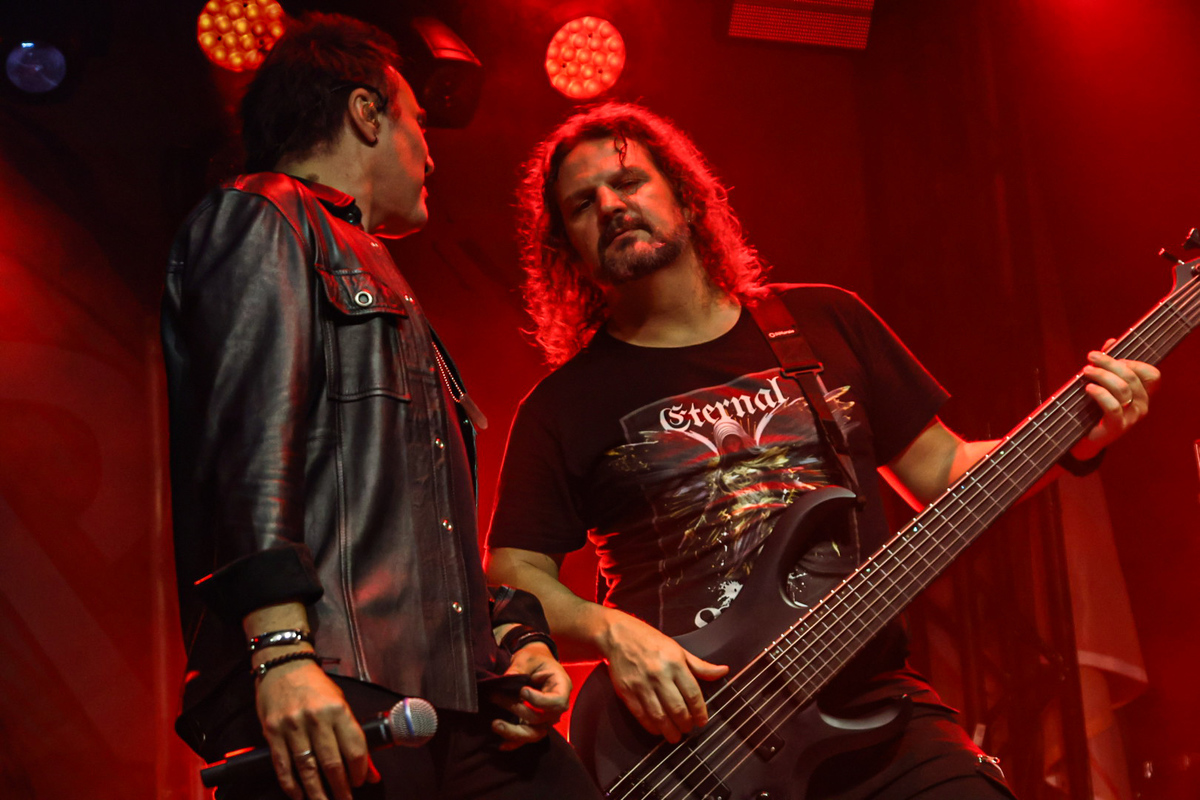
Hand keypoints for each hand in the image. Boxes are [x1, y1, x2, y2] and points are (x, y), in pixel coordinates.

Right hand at [256, 659, 379, 799]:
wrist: (284, 666)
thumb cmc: (316, 686)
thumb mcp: (340, 703)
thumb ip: (352, 735)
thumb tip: (369, 769)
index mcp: (337, 710)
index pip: (354, 748)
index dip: (360, 771)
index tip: (361, 783)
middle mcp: (316, 719)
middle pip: (332, 764)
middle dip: (341, 789)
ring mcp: (292, 726)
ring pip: (308, 769)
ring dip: (317, 793)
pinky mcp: (272, 732)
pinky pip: (283, 765)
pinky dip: (291, 785)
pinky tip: (299, 795)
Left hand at [489, 642, 571, 749]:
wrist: (535, 663)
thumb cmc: (535, 658)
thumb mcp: (527, 657)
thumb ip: (519, 668)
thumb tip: (507, 679)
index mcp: (561, 687)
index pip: (557, 702)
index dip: (540, 701)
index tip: (522, 691)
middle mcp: (556, 707)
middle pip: (542, 720)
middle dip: (518, 710)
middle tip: (496, 697)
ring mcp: (545, 718)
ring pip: (534, 733)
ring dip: (514, 731)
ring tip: (495, 724)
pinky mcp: (534, 723)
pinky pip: (527, 737)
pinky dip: (515, 742)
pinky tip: (501, 745)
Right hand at [599, 611, 728, 743]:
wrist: (618, 635)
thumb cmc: (649, 641)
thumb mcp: (678, 649)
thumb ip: (700, 665)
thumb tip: (722, 671)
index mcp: (674, 663)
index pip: (693, 694)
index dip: (700, 711)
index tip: (702, 720)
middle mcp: (659, 674)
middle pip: (677, 708)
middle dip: (686, 724)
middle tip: (689, 728)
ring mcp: (641, 684)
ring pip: (659, 716)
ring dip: (670, 731)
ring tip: (675, 736)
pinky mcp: (626, 692)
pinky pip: (641, 715)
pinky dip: (651, 726)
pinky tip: (658, 729)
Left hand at [1073, 342, 1160, 458]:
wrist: (1085, 438)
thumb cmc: (1095, 407)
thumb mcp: (1103, 383)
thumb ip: (1108, 363)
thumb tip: (1111, 341)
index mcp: (1143, 393)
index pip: (1152, 374)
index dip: (1134, 362)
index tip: (1113, 356)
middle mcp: (1142, 405)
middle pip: (1131, 377)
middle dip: (1110, 363)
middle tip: (1091, 357)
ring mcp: (1132, 417)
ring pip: (1122, 389)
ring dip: (1102, 375)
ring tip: (1086, 371)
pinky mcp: (1118, 427)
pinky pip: (1113, 407)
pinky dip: (1100, 394)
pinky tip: (1088, 388)